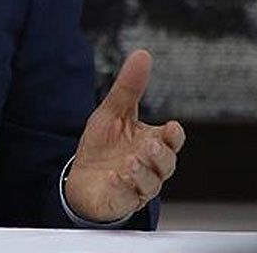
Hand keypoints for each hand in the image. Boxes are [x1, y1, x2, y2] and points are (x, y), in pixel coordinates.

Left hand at [64, 50, 184, 222]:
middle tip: (149, 147)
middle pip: (167, 163)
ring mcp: (137, 186)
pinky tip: (113, 179)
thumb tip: (142, 54)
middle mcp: (150, 166)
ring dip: (141, 172)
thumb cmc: (104, 146)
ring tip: (129, 162)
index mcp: (152, 143)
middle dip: (160, 155)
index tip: (171, 128)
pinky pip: (126, 198)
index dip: (174, 136)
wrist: (82, 178)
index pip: (172, 140)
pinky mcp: (121, 201)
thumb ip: (129, 88)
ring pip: (150, 183)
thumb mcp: (112, 113)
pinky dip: (121, 189)